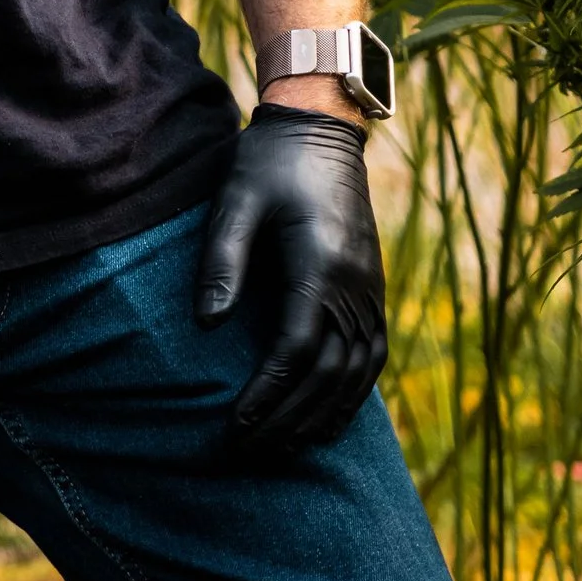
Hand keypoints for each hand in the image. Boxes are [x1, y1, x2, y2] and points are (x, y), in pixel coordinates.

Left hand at [196, 108, 385, 456]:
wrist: (321, 127)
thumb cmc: (270, 162)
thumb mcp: (236, 200)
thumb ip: (222, 260)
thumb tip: (208, 325)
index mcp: (320, 266)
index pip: (296, 349)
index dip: (267, 394)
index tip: (235, 425)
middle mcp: (354, 285)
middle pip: (329, 372)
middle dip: (289, 418)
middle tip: (251, 452)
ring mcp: (370, 288)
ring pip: (357, 371)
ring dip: (324, 415)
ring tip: (287, 449)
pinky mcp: (372, 288)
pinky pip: (373, 354)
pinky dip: (353, 393)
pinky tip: (330, 416)